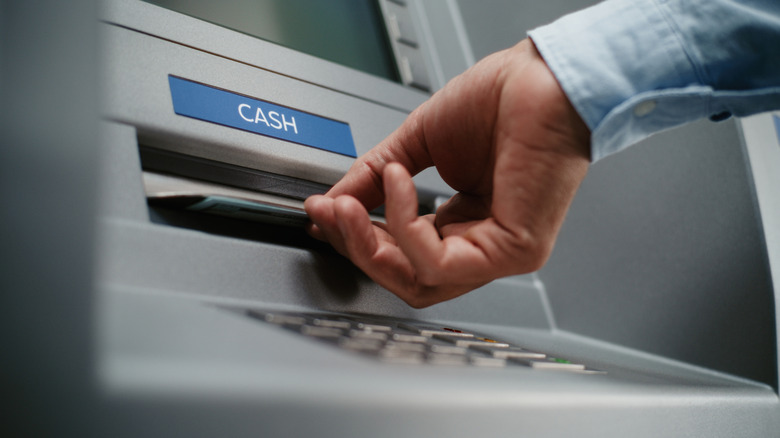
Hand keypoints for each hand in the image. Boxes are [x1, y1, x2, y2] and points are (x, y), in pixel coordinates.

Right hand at [304, 39, 590, 307]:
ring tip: (351, 203)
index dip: (357, 239)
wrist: (545, 75)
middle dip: (356, 247)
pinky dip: (404, 226)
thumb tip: (334, 204)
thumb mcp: (416, 145)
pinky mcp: (513, 251)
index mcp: (463, 224)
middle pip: (404, 279)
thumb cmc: (500, 101)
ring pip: (417, 282)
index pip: (402, 256)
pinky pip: (439, 264)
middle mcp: (482, 245)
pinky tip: (399, 185)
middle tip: (329, 213)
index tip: (324, 214)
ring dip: (370, 244)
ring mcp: (500, 253)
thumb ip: (373, 179)